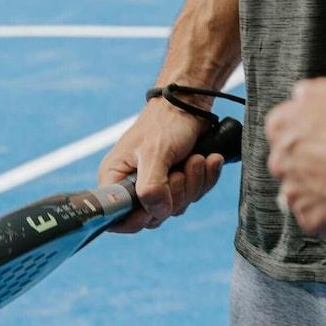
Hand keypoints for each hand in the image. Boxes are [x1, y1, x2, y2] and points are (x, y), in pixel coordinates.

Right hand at [98, 99, 226, 234]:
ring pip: (177, 206)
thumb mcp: (155, 152)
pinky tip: (210, 160)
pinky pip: (194, 195)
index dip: (135, 220)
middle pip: (154, 215)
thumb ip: (151, 186)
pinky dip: (206, 178)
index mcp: (116, 178)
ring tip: (197, 158)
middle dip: (176, 194)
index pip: (116, 217)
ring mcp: (158, 186)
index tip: (154, 209)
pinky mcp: (178, 183)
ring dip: (194, 183)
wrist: (191, 106)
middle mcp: (133, 186)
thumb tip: (156, 214)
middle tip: (181, 169)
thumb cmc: (166, 123)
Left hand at [265, 78, 325, 233]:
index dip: (303, 129)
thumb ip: (315, 91)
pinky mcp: (307, 217)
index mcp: (281, 125)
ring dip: (315, 186)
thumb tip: (303, 93)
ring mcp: (291, 191)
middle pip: (287, 159)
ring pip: (299, 188)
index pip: (280, 125)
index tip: (321, 133)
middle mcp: (278, 159)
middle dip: (306, 160)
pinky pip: (313, 214)